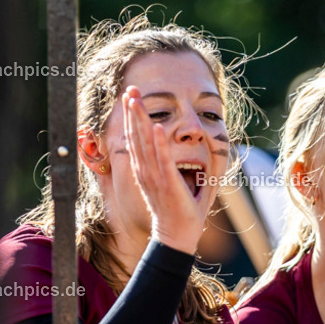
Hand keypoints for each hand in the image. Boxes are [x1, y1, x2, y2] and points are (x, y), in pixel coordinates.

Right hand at [122, 86, 213, 253]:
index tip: (131, 97)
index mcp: (146, 169)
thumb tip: (195, 147)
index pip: (136, 138)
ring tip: (135, 99)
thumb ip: (182, 163)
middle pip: (136, 135)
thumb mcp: (179, 180)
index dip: (133, 117)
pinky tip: (156, 126)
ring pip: (144, 143)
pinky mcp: (167, 184)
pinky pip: (162, 160)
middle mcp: (146, 170)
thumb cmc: (181, 209)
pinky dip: (159, 143)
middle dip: (132, 111)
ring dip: (140, 120)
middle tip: (129, 88)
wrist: (178, 234)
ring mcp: (155, 177)